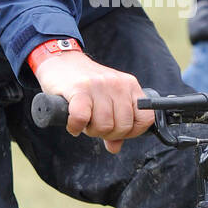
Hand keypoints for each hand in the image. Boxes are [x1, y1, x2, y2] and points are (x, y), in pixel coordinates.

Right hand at [34, 51, 153, 153]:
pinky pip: (82, 118)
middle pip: (123, 126)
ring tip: (84, 120)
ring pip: (104, 125)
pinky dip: (76, 126)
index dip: (132, 132)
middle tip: (95, 124)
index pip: (146, 118)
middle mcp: (118, 84)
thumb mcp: (106, 100)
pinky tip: (73, 124)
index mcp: (130, 86)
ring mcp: (99, 85)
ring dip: (91, 130)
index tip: (117, 131)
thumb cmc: (85, 84)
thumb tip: (115, 148)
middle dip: (107, 133)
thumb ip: (115, 124)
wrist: (61, 60)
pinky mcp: (79, 89)